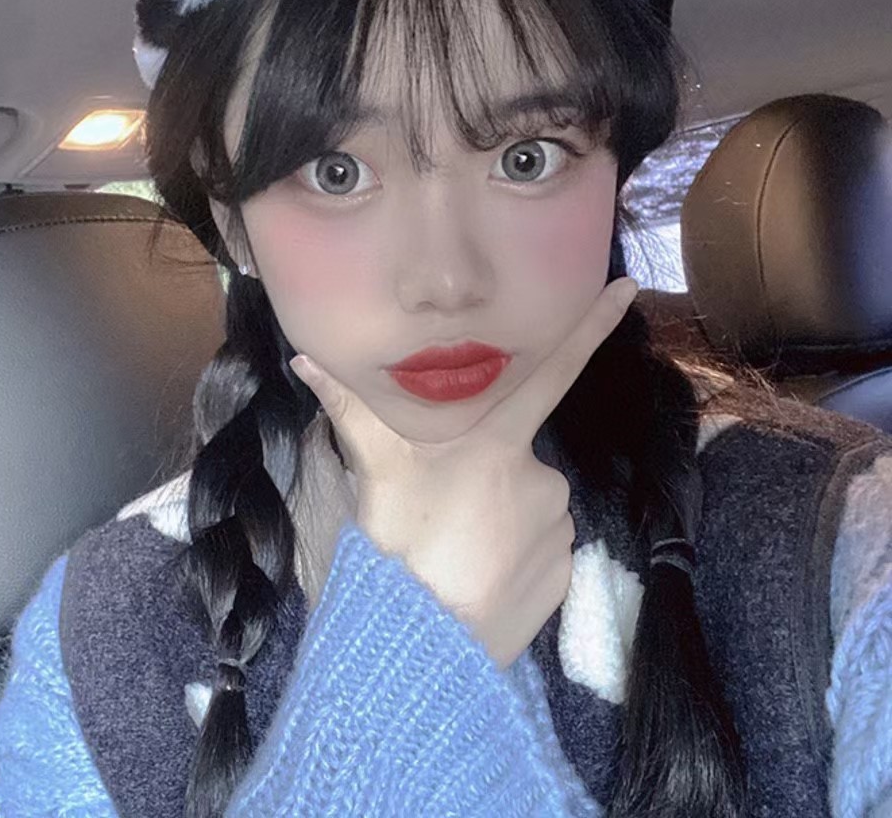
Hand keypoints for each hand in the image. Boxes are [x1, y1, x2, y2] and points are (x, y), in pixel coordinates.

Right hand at [289, 277, 638, 669]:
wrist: (423, 647)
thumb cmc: (398, 547)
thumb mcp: (374, 474)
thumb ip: (350, 412)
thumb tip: (304, 358)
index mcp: (497, 444)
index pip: (553, 372)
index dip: (591, 327)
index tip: (630, 285)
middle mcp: (541, 478)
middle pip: (519, 459)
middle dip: (489, 477)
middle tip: (443, 511)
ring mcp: (558, 529)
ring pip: (532, 506)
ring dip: (504, 519)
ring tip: (458, 550)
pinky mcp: (566, 576)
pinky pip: (545, 550)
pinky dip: (519, 557)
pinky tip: (483, 577)